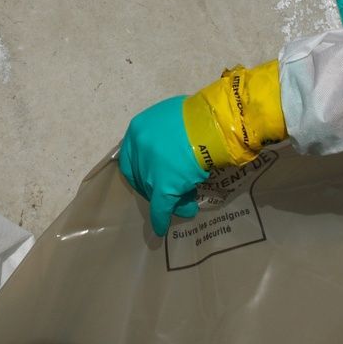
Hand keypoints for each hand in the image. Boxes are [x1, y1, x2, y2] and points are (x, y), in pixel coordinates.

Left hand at [118, 96, 207, 236]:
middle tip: (170, 193)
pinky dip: (160, 217)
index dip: (139, 171)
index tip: (149, 178)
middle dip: (154, 187)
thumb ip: (163, 132)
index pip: (130, 158)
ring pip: (153, 191)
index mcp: (138, 129)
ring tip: (184, 205)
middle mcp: (139, 149)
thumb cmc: (196, 116)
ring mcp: (150, 168)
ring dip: (167, 200)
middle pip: (141, 176)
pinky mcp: (163, 186)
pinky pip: (160, 206)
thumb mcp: (170, 116)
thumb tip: (169, 148)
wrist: (213, 125)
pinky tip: (161, 227)